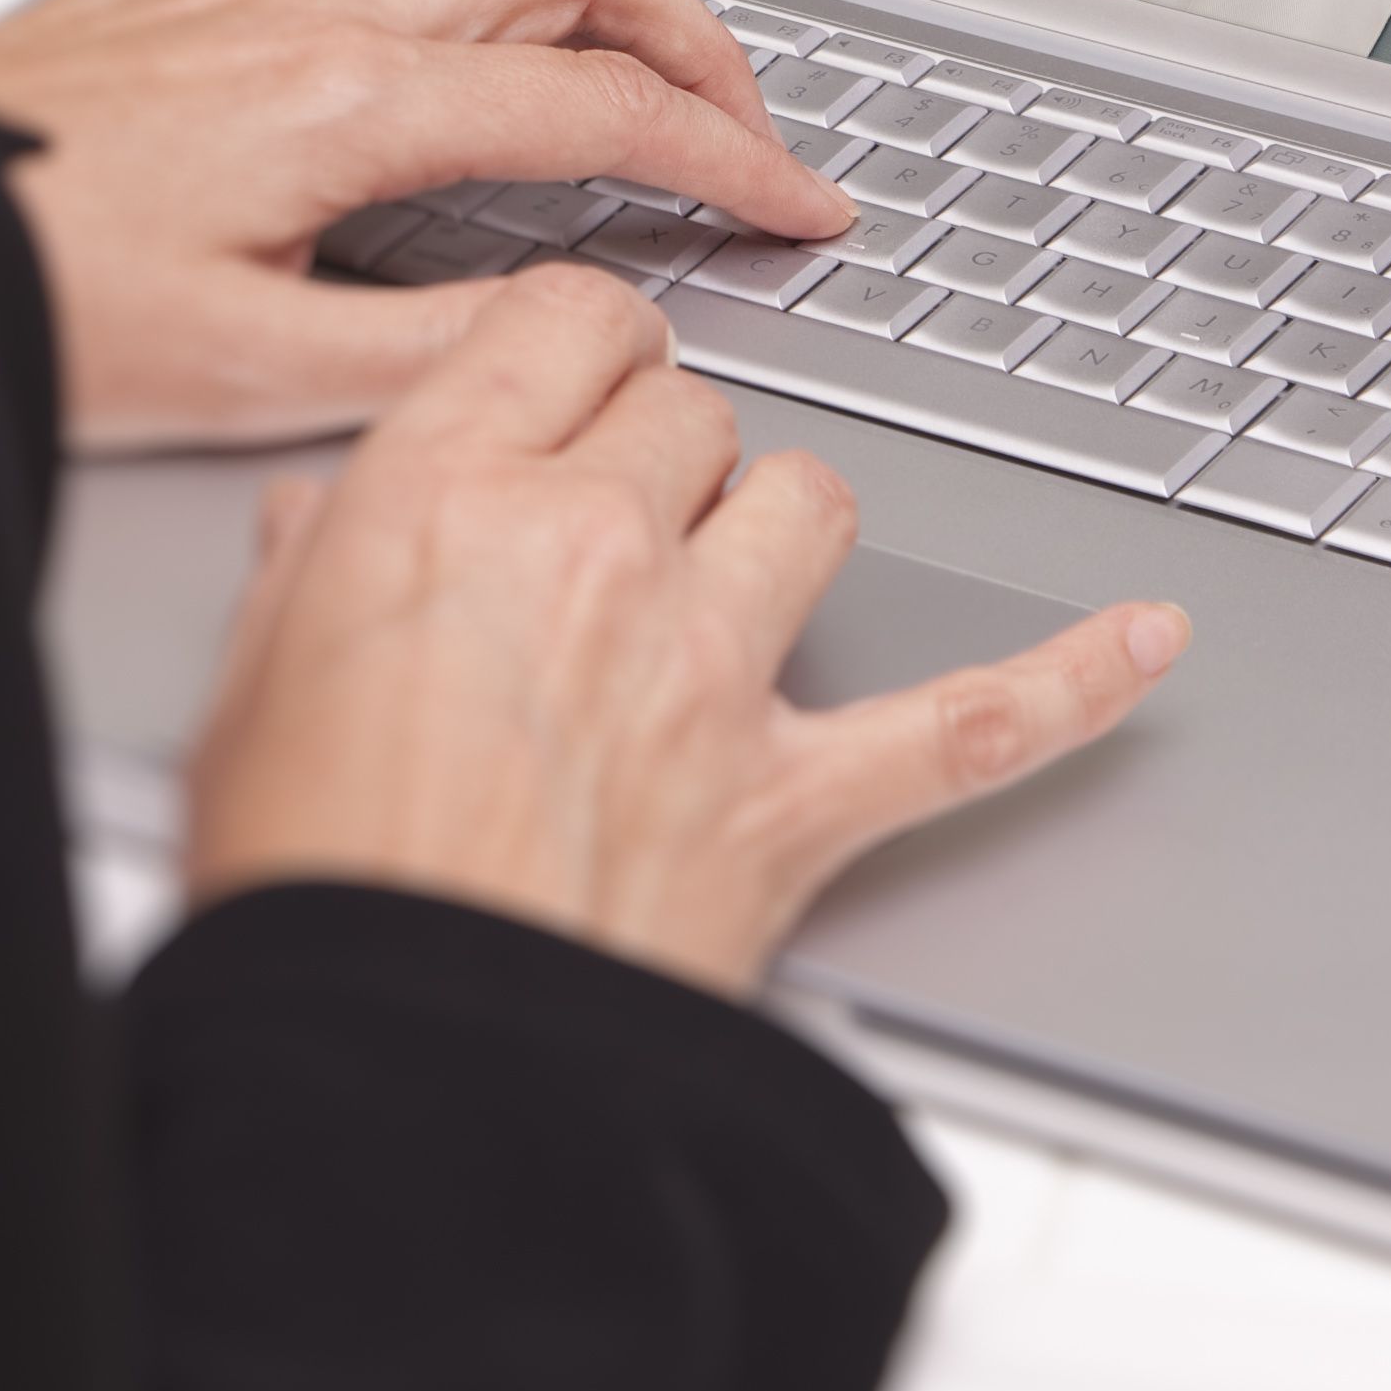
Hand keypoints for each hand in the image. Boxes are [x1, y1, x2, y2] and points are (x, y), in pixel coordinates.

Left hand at [0, 0, 854, 452]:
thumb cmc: (24, 293)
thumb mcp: (244, 374)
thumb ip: (434, 355)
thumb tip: (567, 331)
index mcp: (350, 101)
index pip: (606, 103)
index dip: (734, 155)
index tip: (801, 203)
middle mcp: (316, 7)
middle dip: (698, 32)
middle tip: (745, 125)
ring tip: (632, 76)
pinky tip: (468, 53)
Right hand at [184, 267, 1184, 991]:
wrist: (393, 1065)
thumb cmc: (310, 886)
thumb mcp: (249, 686)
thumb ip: (308, 575)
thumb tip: (332, 528)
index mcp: (447, 497)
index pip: (570, 325)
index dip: (581, 346)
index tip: (577, 373)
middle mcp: (596, 552)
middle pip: (693, 412)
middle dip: (661, 451)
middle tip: (615, 519)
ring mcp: (711, 673)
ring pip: (809, 505)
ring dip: (780, 528)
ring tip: (735, 577)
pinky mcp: (794, 802)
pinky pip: (973, 718)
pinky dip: (1071, 680)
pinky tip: (1141, 641)